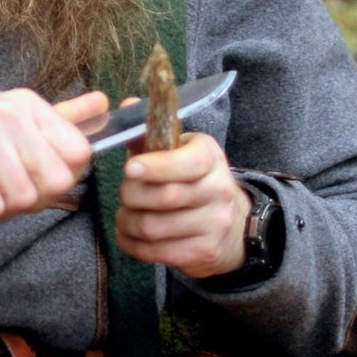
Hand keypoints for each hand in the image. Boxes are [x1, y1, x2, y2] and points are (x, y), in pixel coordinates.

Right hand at [0, 89, 107, 226]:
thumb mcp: (5, 118)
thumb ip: (57, 118)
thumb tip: (105, 103)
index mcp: (27, 104)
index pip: (79, 153)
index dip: (59, 179)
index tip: (31, 178)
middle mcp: (9, 112)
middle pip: (55, 181)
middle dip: (31, 199)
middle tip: (0, 190)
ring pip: (23, 198)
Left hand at [115, 132, 248, 276]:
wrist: (232, 224)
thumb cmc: (191, 180)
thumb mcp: (177, 152)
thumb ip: (148, 133)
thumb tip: (126, 105)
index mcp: (210, 156)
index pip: (186, 162)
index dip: (155, 167)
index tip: (130, 168)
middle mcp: (219, 189)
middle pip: (165, 197)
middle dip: (132, 196)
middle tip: (124, 194)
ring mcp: (215, 223)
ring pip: (155, 227)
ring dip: (128, 222)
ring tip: (124, 215)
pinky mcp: (205, 251)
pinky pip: (157, 252)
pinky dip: (133, 244)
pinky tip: (129, 234)